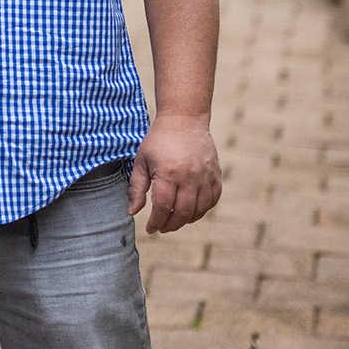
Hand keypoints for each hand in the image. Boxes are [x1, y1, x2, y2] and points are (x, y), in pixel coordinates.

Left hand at [127, 113, 222, 233]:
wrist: (184, 120)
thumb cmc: (158, 141)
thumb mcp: (141, 161)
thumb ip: (136, 188)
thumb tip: (132, 212)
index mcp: (168, 173)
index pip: (163, 207)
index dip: (156, 222)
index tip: (150, 228)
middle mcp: (189, 177)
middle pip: (182, 213)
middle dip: (170, 225)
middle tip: (162, 228)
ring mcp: (205, 176)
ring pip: (199, 209)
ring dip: (186, 220)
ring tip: (175, 221)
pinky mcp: (215, 174)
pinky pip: (213, 200)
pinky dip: (203, 210)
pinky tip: (192, 211)